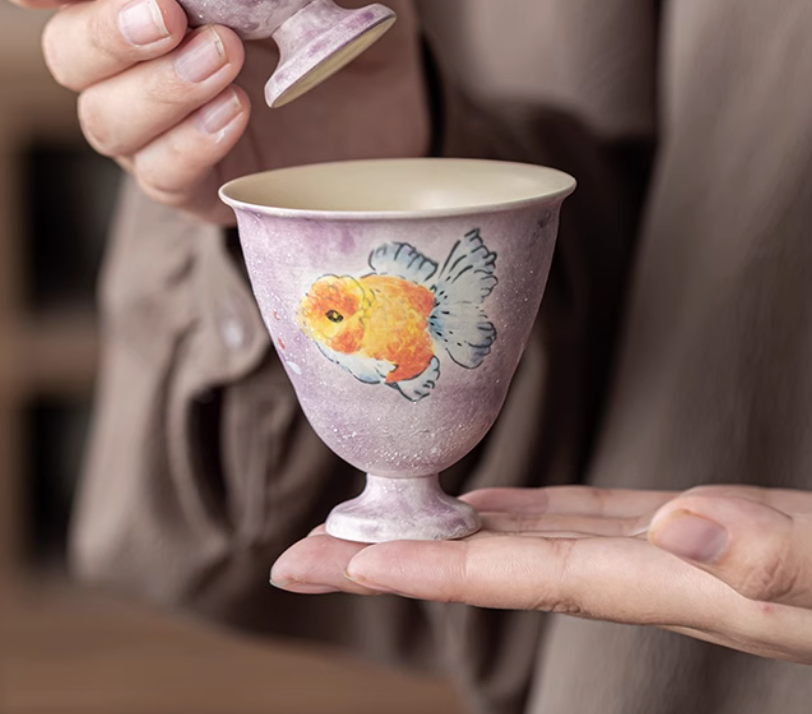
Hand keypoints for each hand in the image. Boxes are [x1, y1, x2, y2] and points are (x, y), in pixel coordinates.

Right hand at [0, 0, 427, 222]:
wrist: (393, 98)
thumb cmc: (340, 15)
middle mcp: (137, 58)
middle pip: (69, 51)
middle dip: (106, 31)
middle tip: (167, 12)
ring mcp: (163, 124)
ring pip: (106, 118)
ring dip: (158, 88)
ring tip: (226, 57)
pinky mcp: (200, 180)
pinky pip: (163, 175)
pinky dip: (190, 145)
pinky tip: (235, 113)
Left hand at [271, 484, 811, 662]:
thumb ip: (772, 553)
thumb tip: (680, 521)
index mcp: (680, 585)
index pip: (526, 578)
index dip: (428, 567)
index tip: (340, 560)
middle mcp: (657, 578)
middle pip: (500, 571)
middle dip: (399, 563)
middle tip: (302, 556)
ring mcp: (671, 559)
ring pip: (535, 546)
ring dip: (451, 536)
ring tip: (376, 525)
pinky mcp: (696, 535)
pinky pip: (589, 525)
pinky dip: (533, 513)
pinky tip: (499, 507)